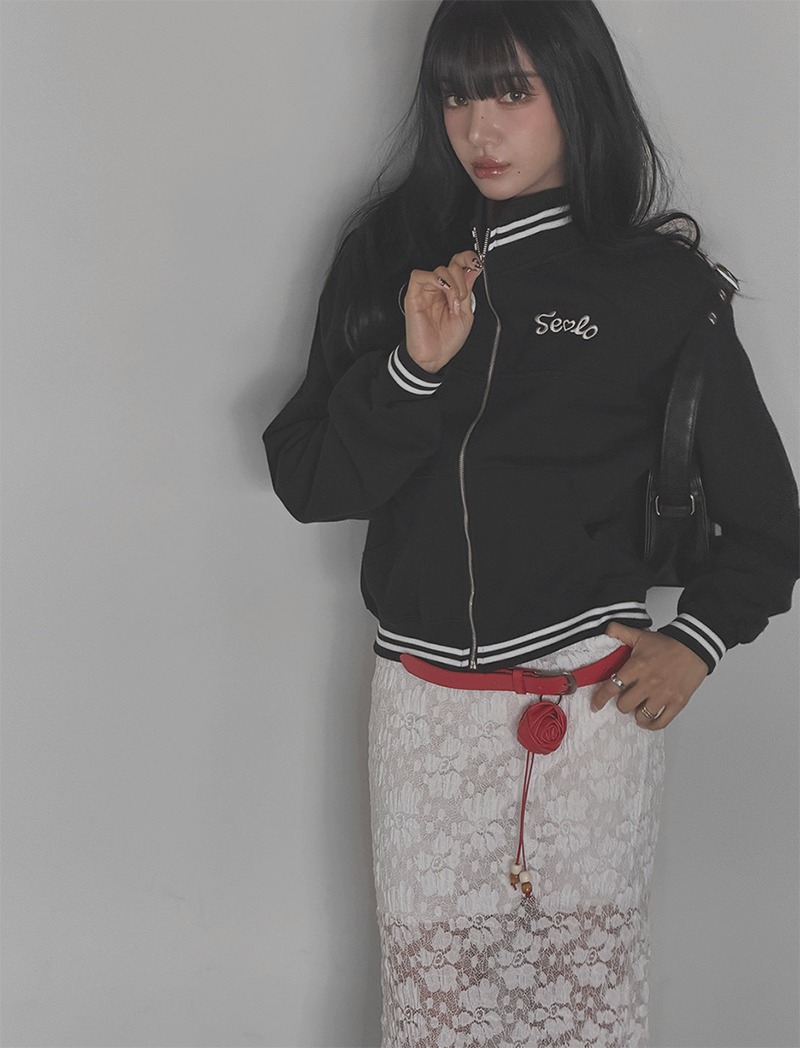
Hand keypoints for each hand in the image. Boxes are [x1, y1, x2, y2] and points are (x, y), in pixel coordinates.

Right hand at [404, 250, 483, 372]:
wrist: (434, 356)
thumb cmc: (447, 340)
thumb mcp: (466, 313)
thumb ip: (468, 291)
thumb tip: (473, 270)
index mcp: (451, 291)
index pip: (458, 265)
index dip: (468, 259)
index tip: (477, 263)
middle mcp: (438, 289)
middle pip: (451, 265)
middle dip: (462, 279)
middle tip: (462, 298)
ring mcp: (426, 292)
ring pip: (439, 269)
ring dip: (452, 283)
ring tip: (454, 302)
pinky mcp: (413, 296)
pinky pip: (419, 276)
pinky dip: (435, 279)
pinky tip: (444, 291)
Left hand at [591, 622, 708, 729]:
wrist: (694, 647)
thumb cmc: (668, 644)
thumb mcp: (640, 635)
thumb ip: (620, 632)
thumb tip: (606, 631)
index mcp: (637, 667)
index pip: (612, 687)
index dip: (600, 698)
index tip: (596, 705)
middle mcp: (649, 683)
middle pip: (624, 705)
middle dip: (622, 703)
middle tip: (626, 699)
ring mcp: (664, 695)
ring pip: (641, 716)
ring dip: (636, 714)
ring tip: (638, 708)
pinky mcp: (677, 703)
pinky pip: (661, 722)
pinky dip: (652, 724)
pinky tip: (648, 720)